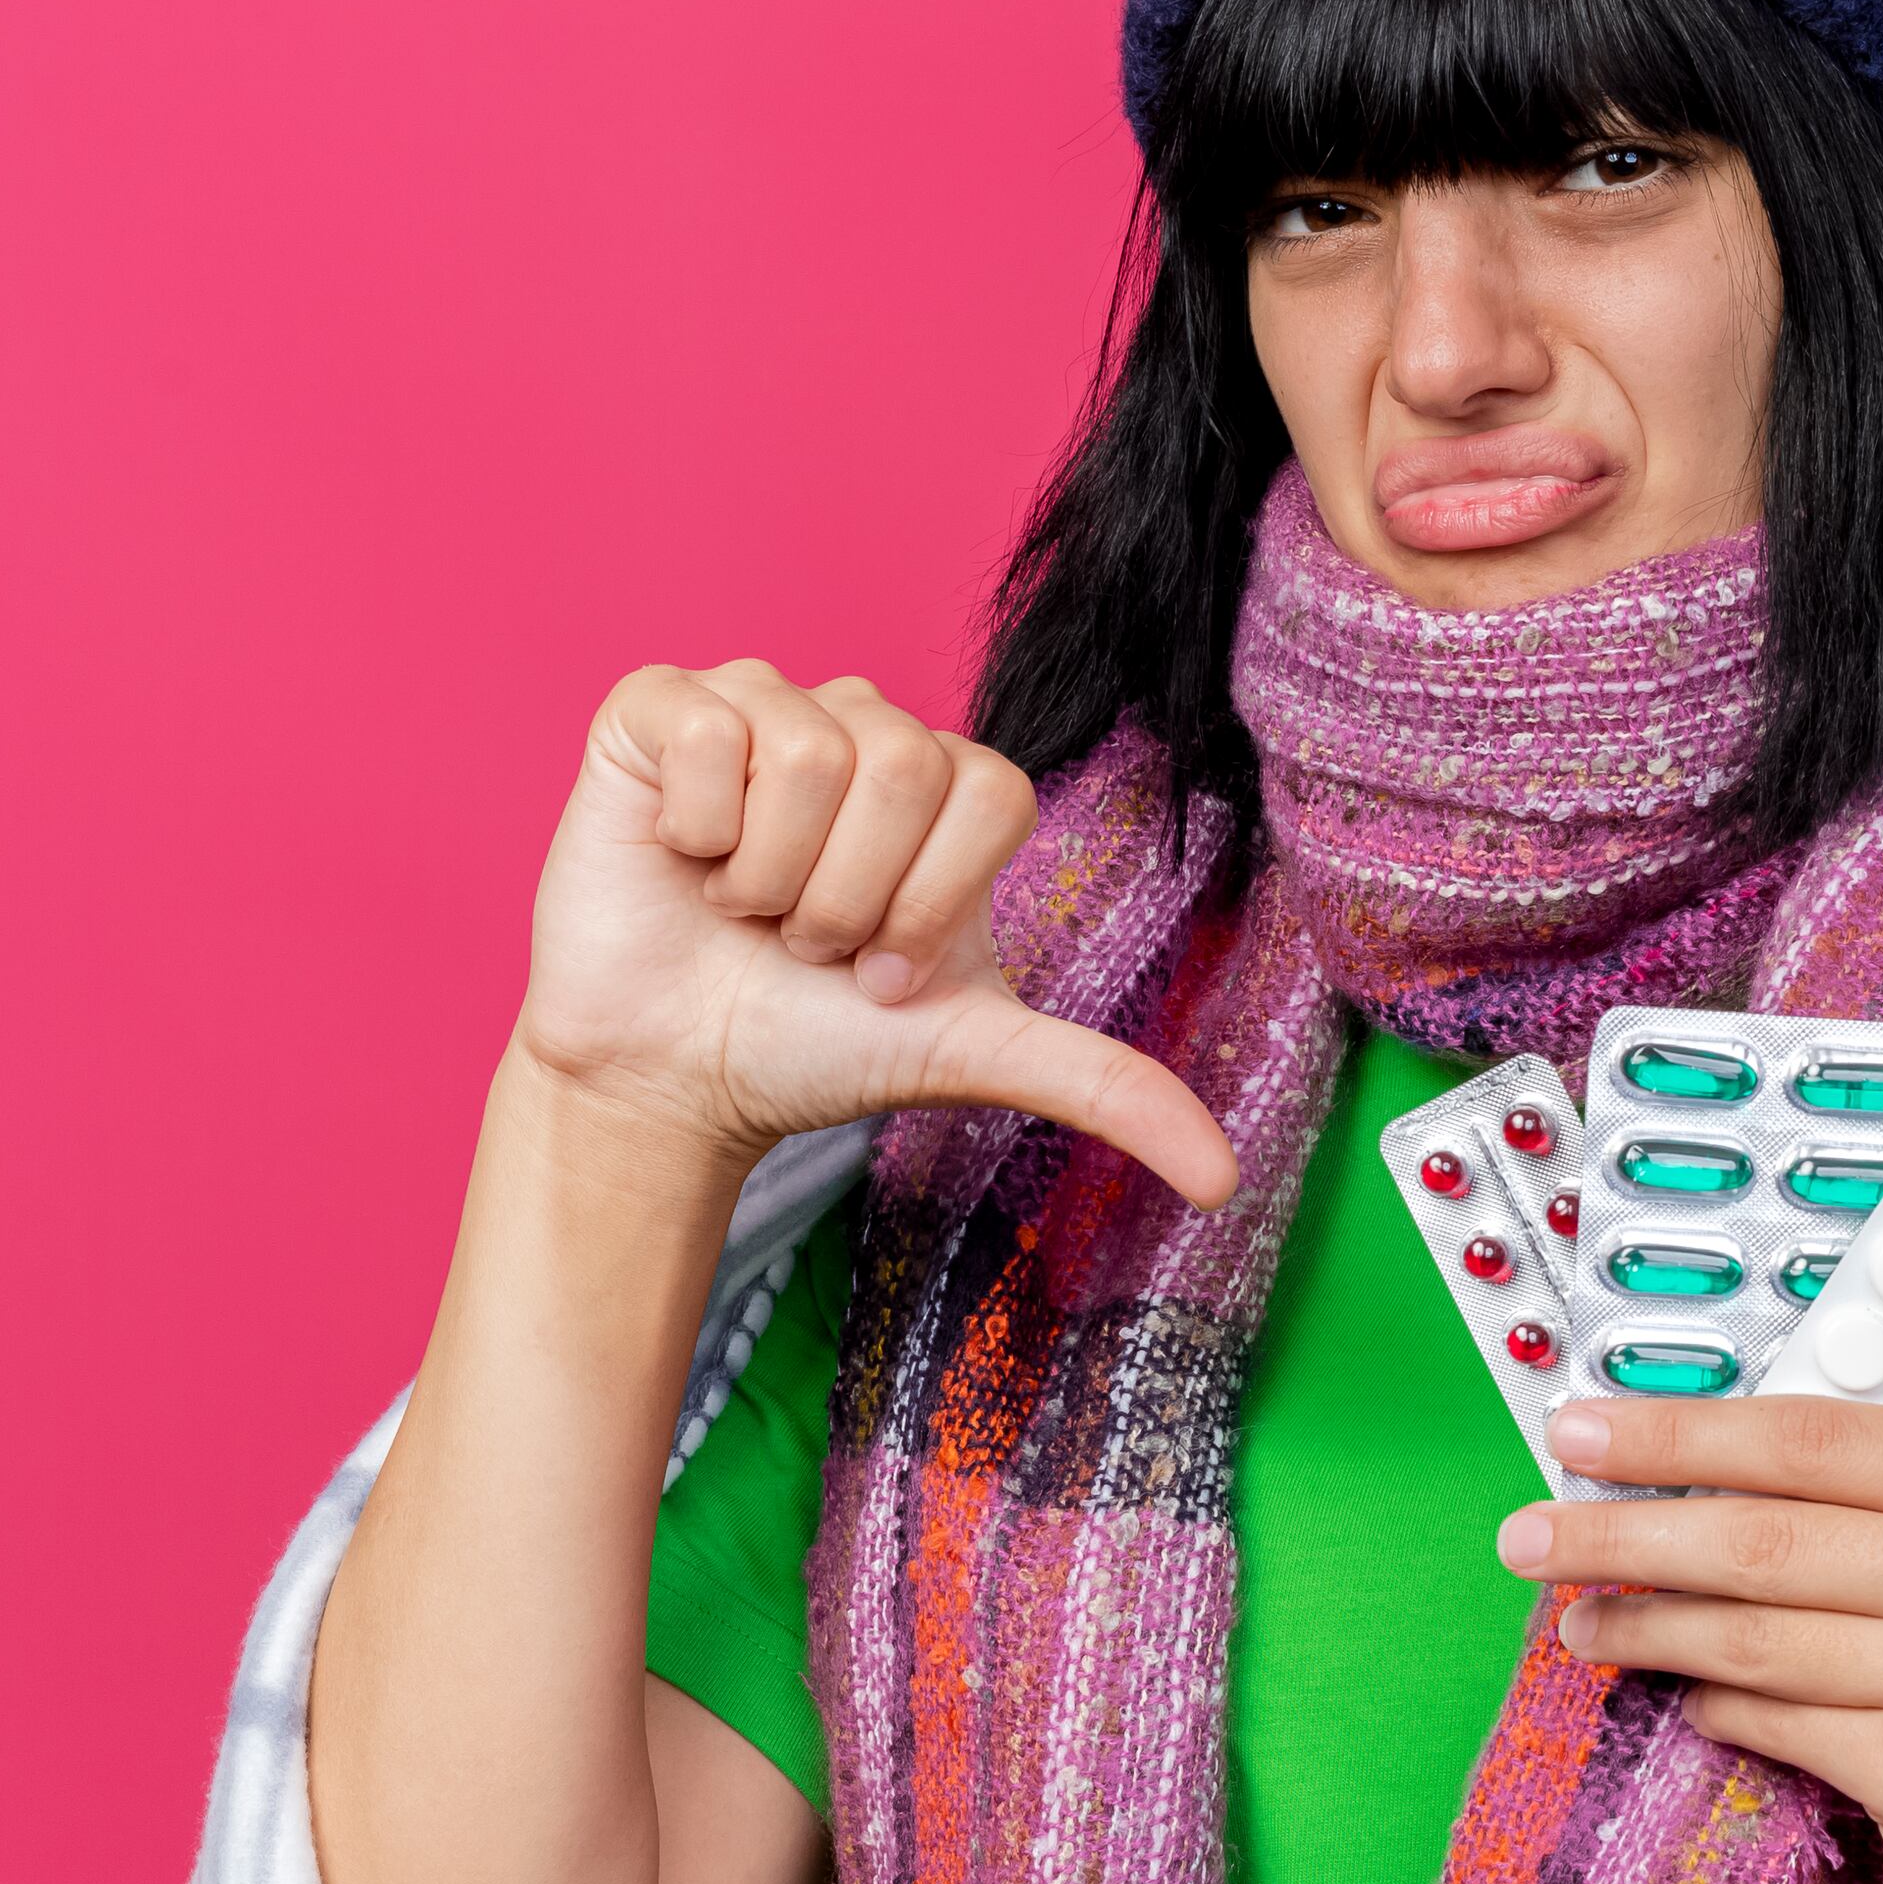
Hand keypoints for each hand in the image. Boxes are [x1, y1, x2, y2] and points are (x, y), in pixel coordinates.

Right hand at [511, 660, 1238, 1206]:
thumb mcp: (966, 1054)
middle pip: (901, 769)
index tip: (884, 969)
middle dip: (847, 897)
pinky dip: (693, 827)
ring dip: (768, 875)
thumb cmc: (813, 1045)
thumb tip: (1222, 1179)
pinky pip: (707, 729)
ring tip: (741, 907)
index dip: (930, 899)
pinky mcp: (660, 708)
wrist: (668, 1075)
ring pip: (805, 753)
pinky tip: (683, 858)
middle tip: (803, 941)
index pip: (989, 793)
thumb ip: (1102, 1086)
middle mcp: (864, 726)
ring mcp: (763, 704)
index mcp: (948, 787)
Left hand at [1498, 1398, 1882, 1883]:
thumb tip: (1710, 1465)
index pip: (1816, 1438)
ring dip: (1646, 1627)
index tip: (1585, 1427)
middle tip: (1533, 1528)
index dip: (1684, 1429)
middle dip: (1626, 1530)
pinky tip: (1677, 1692)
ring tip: (1578, 1616)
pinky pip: (1782, 1727)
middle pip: (1767, 1535)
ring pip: (1757, 1638)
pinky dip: (1714, 1706)